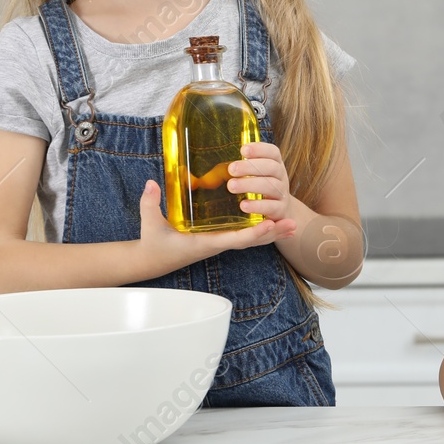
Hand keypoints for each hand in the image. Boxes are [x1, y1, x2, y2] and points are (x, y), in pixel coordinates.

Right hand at [136, 179, 296, 273]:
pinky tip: (275, 223)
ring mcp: (220, 242)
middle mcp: (217, 244)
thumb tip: (152, 183)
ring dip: (272, 233)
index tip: (269, 224)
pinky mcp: (220, 238)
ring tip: (293, 224)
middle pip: (251, 241)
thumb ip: (150, 203)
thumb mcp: (149, 224)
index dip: (253, 234)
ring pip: (251, 239)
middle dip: (272, 233)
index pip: (234, 240)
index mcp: (205, 243)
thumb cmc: (154, 244)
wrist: (153, 260)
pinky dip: (261, 230)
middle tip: (293, 224)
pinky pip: (245, 236)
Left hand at [222, 141, 292, 221]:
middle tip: (231, 169)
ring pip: (271, 186)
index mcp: (275, 164)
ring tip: (231, 186)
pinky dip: (257, 205)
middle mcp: (281, 177)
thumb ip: (239, 170)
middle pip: (271, 167)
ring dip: (250, 184)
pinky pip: (271, 206)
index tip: (243, 150)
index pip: (273, 152)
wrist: (281, 212)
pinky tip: (243, 205)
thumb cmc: (261, 189)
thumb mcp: (255, 176)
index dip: (259, 149)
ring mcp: (282, 193)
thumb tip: (206, 174)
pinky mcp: (281, 210)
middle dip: (250, 166)